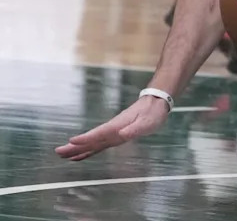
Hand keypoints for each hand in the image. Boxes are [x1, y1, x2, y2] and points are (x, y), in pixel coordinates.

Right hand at [54, 95, 170, 160]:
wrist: (155, 103)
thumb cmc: (153, 113)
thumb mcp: (148, 122)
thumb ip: (135, 128)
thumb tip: (122, 135)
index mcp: (118, 126)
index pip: (100, 133)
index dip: (87, 138)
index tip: (71, 141)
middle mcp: (112, 129)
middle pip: (92, 139)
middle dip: (75, 146)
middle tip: (58, 152)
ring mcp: (112, 132)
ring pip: (93, 142)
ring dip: (78, 149)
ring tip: (63, 155)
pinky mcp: (115, 135)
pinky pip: (99, 144)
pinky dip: (89, 149)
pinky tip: (80, 155)